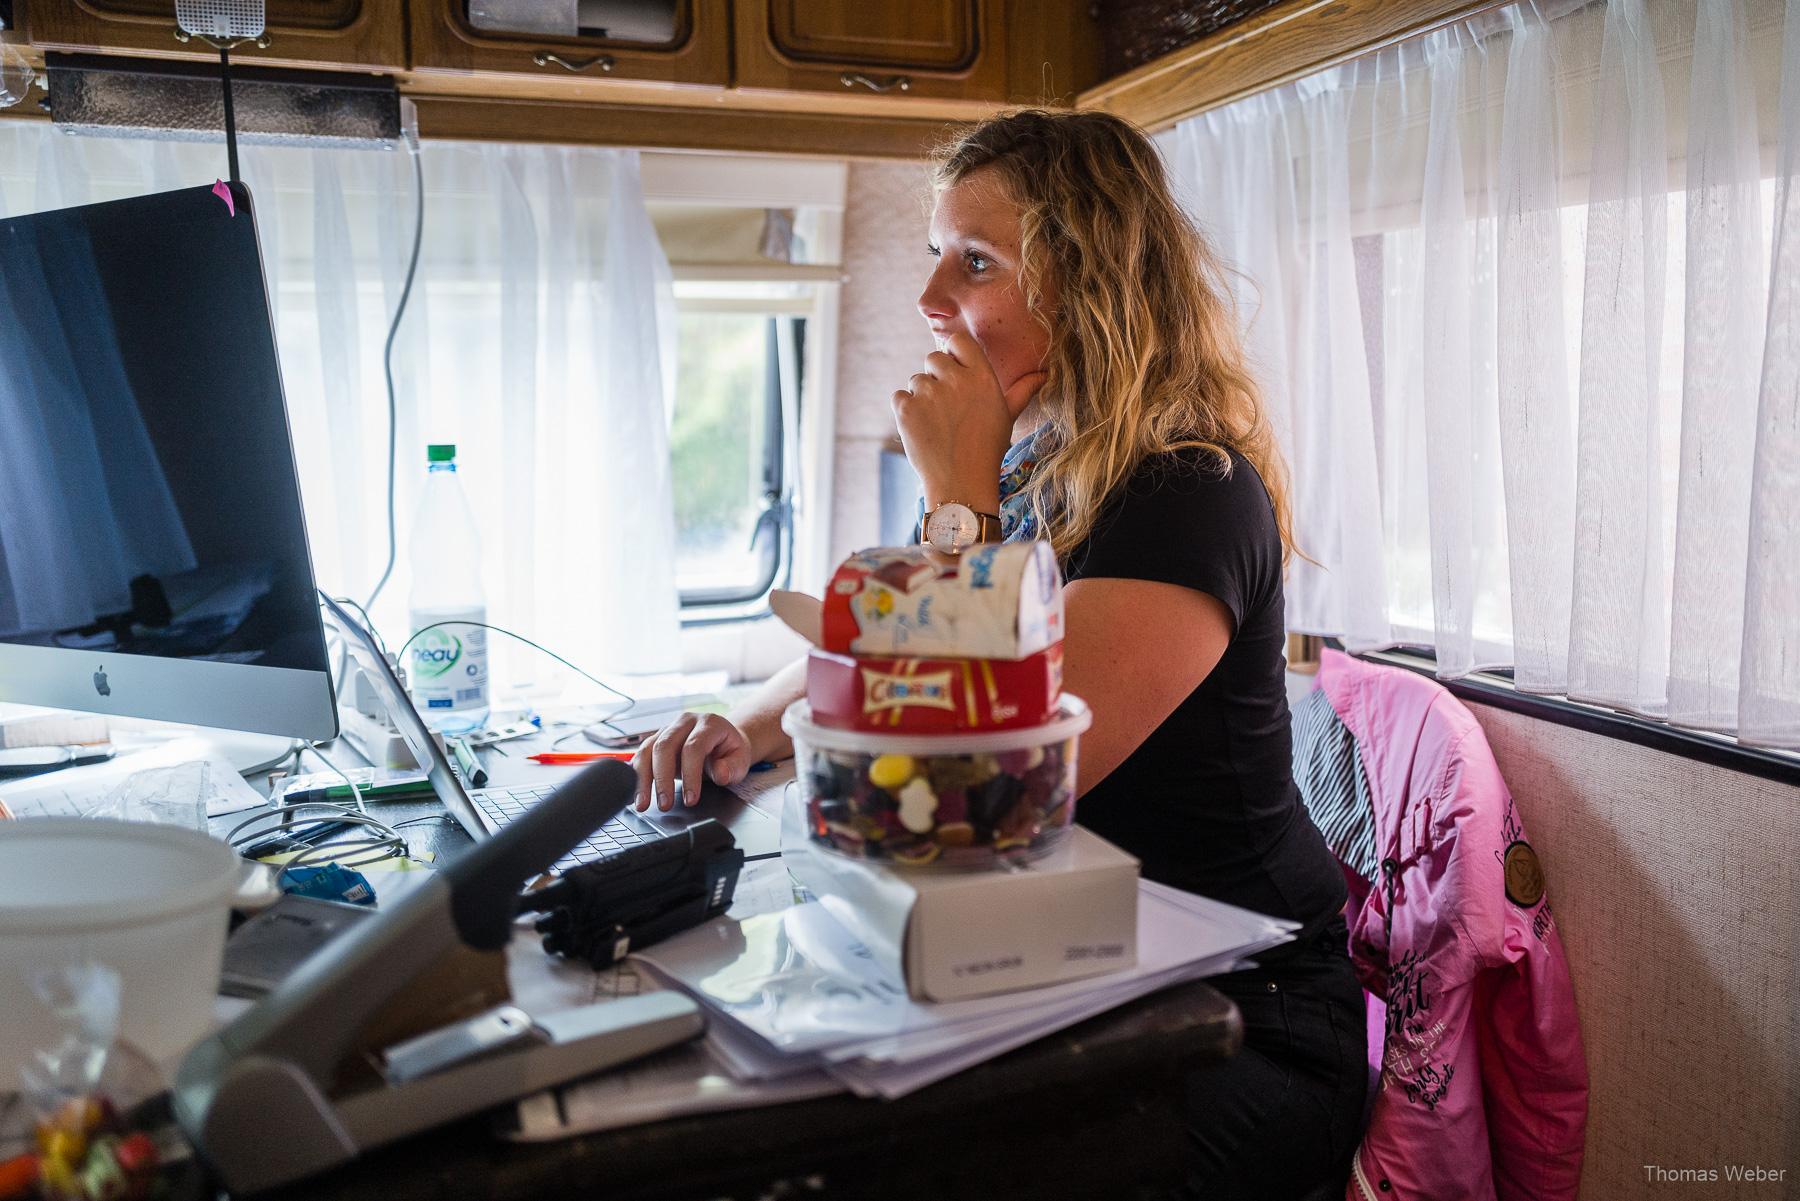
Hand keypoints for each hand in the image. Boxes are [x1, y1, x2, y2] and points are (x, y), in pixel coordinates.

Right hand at [630, 711, 753, 811]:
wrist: (722, 740)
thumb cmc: (730, 750)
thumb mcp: (740, 759)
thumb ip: (732, 767)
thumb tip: (720, 774)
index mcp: (708, 723)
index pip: (694, 747)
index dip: (690, 774)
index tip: (691, 799)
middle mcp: (684, 722)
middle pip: (665, 746)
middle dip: (662, 779)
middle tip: (665, 804)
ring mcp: (667, 729)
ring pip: (647, 750)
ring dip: (642, 779)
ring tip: (643, 804)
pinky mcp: (656, 740)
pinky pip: (641, 755)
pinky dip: (637, 776)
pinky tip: (636, 793)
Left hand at [892, 332, 1044, 502]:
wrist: (961, 483)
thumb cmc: (988, 449)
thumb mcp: (1008, 416)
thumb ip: (1022, 390)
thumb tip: (1044, 374)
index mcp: (981, 376)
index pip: (958, 341)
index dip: (954, 355)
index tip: (957, 374)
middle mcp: (954, 379)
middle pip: (934, 358)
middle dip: (937, 377)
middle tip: (948, 407)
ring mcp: (928, 393)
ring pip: (916, 379)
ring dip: (922, 396)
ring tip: (938, 423)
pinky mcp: (906, 409)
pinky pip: (899, 397)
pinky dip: (906, 410)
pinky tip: (923, 429)